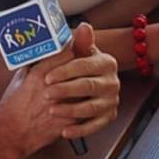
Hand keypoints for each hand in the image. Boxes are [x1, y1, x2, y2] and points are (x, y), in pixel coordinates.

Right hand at [0, 26, 119, 155]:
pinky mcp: (67, 121)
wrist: (10, 135)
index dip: (72, 52)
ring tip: (84, 87)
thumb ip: (31, 65)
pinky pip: (84, 110)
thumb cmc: (11, 110)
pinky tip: (83, 105)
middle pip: (78, 70)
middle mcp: (51, 88)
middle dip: (82, 68)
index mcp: (38, 74)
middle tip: (83, 68)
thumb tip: (40, 54)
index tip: (74, 52)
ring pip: (84, 89)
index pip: (66, 54)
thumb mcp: (17, 81)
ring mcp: (61, 105)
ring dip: (86, 87)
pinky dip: (85, 106)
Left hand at [46, 23, 120, 137]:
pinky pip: (95, 126)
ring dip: (70, 111)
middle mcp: (113, 81)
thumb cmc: (73, 68)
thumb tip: (85, 27)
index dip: (64, 72)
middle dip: (65, 91)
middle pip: (88, 86)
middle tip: (46, 94)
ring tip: (52, 111)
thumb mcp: (74, 55)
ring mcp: (112, 100)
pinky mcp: (109, 117)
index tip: (46, 77)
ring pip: (91, 108)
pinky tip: (64, 132)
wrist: (81, 87)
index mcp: (105, 62)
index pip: (84, 65)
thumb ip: (78, 43)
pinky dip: (79, 131)